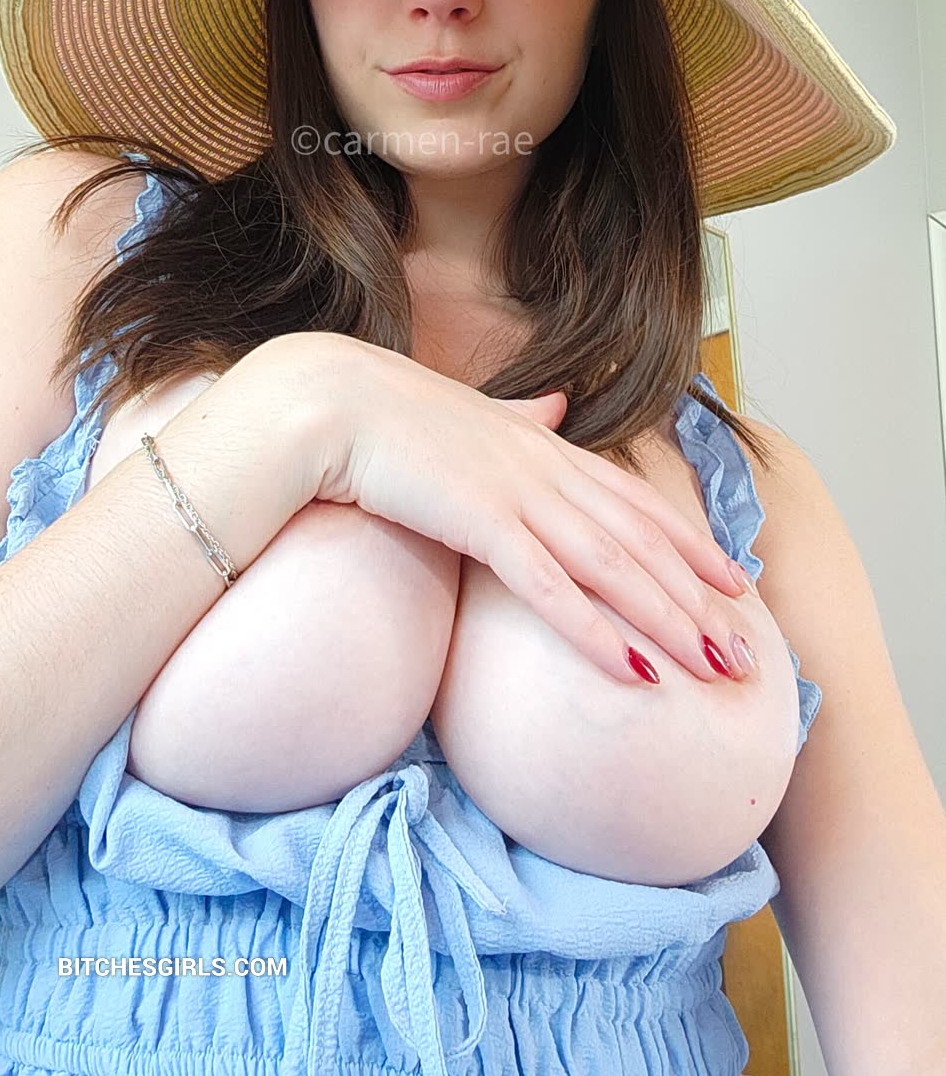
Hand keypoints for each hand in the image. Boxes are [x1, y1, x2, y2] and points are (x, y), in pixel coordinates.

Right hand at [298, 333, 755, 687]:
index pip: (636, 501)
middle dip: (700, 600)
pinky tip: (632, 672)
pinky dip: (596, 632)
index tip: (737, 583)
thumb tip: (555, 403)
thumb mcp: (470, 413)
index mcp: (544, 442)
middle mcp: (547, 466)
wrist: (328, 402)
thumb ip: (519, 414)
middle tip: (747, 652)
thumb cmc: (388, 413)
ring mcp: (519, 493)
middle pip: (643, 542)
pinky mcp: (482, 523)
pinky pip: (551, 590)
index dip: (693, 544)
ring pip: (615, 568)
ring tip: (715, 669)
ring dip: (671, 623)